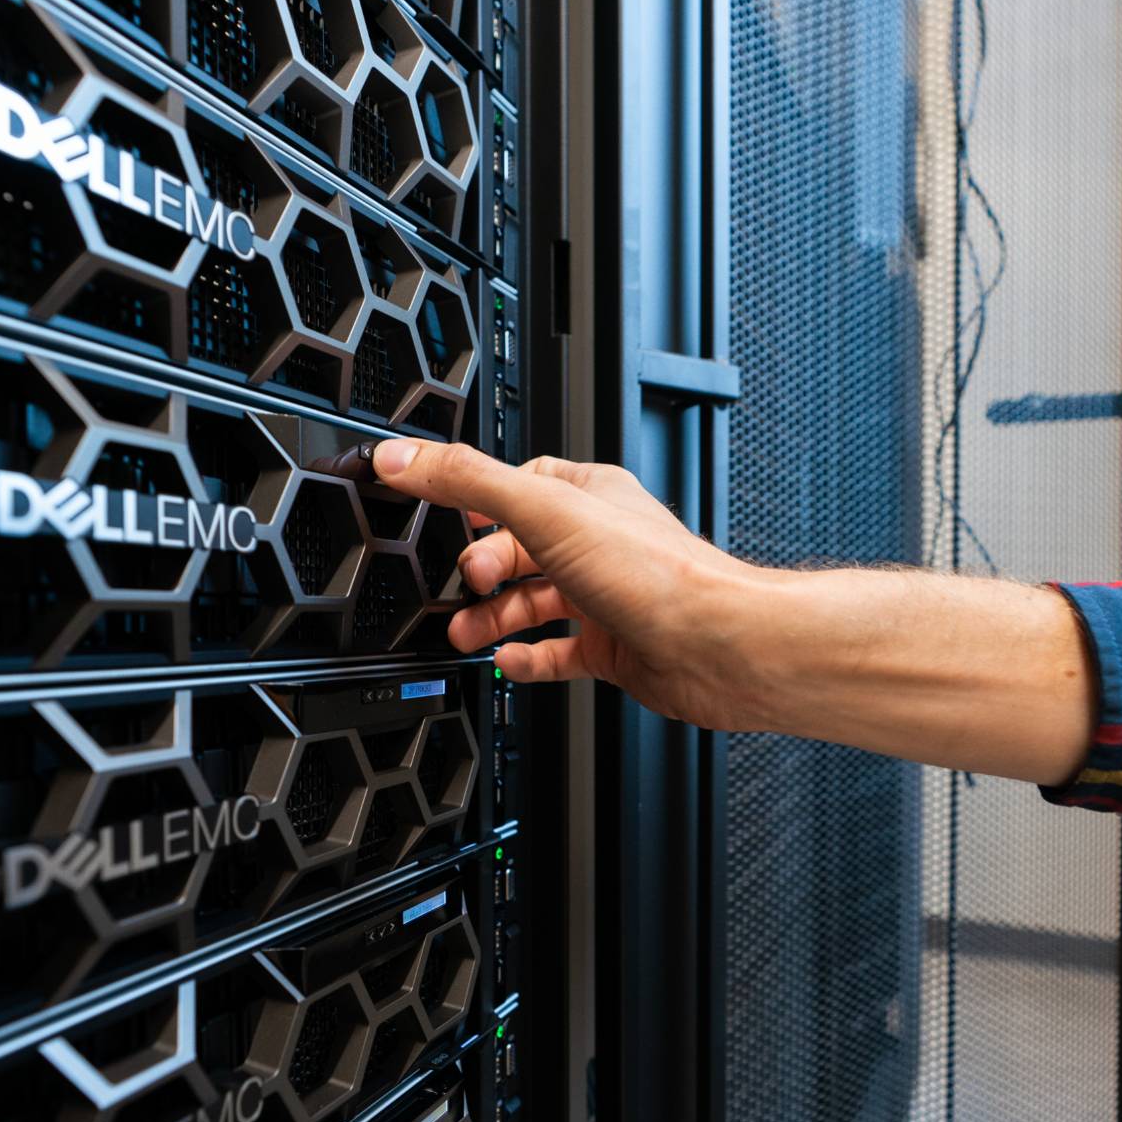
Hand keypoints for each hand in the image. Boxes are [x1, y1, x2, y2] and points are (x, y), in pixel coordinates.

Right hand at [371, 439, 782, 729]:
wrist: (717, 647)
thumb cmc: (657, 575)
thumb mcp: (544, 511)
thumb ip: (469, 482)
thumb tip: (404, 459)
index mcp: (588, 494)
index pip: (514, 484)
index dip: (472, 500)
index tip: (430, 511)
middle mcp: (598, 542)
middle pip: (518, 549)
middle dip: (479, 569)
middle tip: (459, 584)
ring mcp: (606, 596)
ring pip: (533, 602)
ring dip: (493, 617)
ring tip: (463, 632)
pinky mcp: (614, 647)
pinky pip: (557, 652)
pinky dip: (528, 658)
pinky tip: (509, 662)